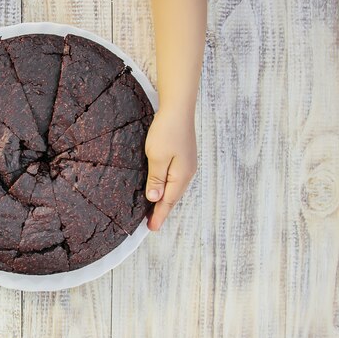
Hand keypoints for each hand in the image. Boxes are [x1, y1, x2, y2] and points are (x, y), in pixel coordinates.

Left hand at [144, 106, 196, 230]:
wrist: (178, 108)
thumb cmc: (167, 131)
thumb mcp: (157, 157)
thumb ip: (156, 179)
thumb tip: (155, 198)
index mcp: (181, 176)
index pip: (169, 202)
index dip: (159, 215)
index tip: (151, 228)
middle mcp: (187, 172)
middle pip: (173, 197)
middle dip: (162, 211)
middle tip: (151, 224)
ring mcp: (186, 164)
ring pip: (174, 188)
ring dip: (165, 200)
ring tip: (155, 210)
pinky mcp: (183, 157)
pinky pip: (174, 178)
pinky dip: (167, 187)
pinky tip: (161, 188)